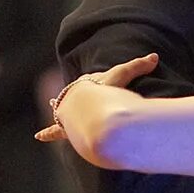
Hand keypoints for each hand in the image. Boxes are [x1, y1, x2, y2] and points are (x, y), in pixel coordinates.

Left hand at [34, 53, 160, 142]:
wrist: (88, 106)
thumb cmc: (105, 92)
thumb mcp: (123, 75)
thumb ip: (138, 67)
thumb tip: (155, 56)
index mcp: (89, 84)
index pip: (95, 80)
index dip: (100, 81)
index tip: (104, 81)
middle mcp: (77, 97)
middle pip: (78, 94)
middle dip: (78, 93)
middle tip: (79, 94)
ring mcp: (70, 112)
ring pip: (65, 110)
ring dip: (60, 108)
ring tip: (51, 104)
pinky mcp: (66, 127)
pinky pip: (56, 131)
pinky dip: (48, 133)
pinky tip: (38, 136)